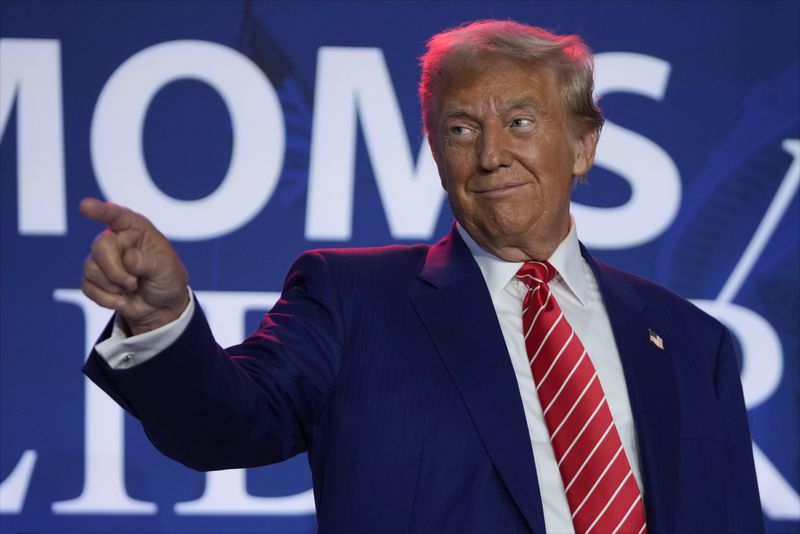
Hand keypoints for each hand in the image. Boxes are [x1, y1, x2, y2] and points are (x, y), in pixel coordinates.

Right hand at [80, 198, 189, 334]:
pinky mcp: (94, 278)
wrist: (161, 306)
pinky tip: (122, 299)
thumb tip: (127, 258)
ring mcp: (103, 259)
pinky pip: (87, 286)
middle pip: (99, 246)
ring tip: (132, 288)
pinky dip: (106, 298)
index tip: (85, 205)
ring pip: (91, 268)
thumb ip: (148, 262)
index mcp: (136, 229)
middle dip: (115, 270)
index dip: (101, 210)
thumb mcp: (167, 269)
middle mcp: (116, 239)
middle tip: (133, 283)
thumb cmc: (167, 279)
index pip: (117, 215)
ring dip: (113, 286)